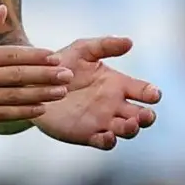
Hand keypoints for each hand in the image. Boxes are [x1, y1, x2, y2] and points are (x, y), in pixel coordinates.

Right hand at [0, 1, 72, 131]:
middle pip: (16, 75)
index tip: (55, 57)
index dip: (34, 56)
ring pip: (13, 95)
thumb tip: (3, 10)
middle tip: (67, 75)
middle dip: (45, 75)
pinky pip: (3, 114)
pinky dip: (23, 112)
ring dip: (40, 94)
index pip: (9, 55)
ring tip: (61, 91)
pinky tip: (41, 108)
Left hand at [36, 34, 161, 150]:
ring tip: (130, 124)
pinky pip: (104, 142)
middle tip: (145, 115)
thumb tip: (129, 41)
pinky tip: (108, 135)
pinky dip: (109, 141)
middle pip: (141, 115)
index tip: (153, 94)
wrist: (31, 83)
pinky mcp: (86, 134)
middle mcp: (114, 105)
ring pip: (126, 130)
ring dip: (132, 129)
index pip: (143, 91)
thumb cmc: (59, 65)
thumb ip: (104, 45)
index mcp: (117, 84)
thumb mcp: (81, 50)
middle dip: (147, 117)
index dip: (152, 94)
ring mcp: (102, 121)